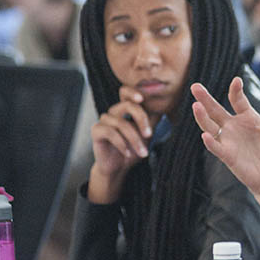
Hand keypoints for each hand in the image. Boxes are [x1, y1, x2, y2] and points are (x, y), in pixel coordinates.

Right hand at [87, 86, 151, 201]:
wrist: (118, 167)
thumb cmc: (133, 149)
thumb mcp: (146, 134)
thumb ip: (152, 120)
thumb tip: (163, 108)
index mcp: (125, 109)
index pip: (126, 92)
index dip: (133, 92)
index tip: (142, 99)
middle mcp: (114, 112)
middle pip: (128, 105)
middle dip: (142, 120)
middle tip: (149, 135)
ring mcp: (104, 120)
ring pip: (121, 123)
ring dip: (135, 140)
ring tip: (143, 153)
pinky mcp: (96, 131)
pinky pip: (110, 133)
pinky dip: (122, 144)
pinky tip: (128, 153)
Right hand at [190, 77, 259, 200]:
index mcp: (248, 117)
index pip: (237, 100)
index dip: (235, 90)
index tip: (236, 81)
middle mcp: (234, 126)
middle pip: (216, 109)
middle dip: (205, 98)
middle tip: (195, 86)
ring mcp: (228, 140)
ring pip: (210, 126)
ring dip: (202, 117)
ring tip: (196, 106)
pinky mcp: (227, 156)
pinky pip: (216, 147)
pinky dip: (210, 141)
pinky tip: (206, 135)